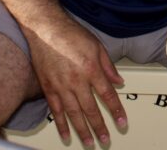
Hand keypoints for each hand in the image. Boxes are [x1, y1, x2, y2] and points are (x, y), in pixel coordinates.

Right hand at [25, 15, 127, 146]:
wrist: (45, 28)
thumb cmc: (70, 34)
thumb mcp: (97, 45)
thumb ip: (108, 66)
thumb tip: (118, 81)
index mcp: (91, 69)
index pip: (107, 95)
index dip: (116, 110)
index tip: (122, 122)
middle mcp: (77, 81)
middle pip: (91, 110)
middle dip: (100, 127)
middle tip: (106, 140)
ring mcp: (61, 86)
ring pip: (74, 114)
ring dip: (83, 130)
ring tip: (89, 143)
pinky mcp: (48, 88)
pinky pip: (56, 111)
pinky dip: (61, 124)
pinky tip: (66, 134)